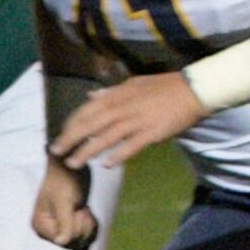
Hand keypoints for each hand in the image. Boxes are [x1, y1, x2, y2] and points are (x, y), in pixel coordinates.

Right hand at [33, 152, 99, 249]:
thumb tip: (62, 242)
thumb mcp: (64, 201)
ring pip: (80, 239)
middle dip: (81, 225)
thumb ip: (64, 222)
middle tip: (80, 207)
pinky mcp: (69, 222)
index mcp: (41, 225)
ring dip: (87, 224)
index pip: (64, 241)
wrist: (67, 165)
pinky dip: (88, 223)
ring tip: (82, 208)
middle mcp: (48, 230)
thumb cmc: (62, 179)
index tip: (77, 211)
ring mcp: (59, 227)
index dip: (75, 228)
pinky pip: (83, 233)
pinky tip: (84, 210)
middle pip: (72, 242)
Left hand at [54, 70, 208, 168]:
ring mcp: (139, 119)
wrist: (195, 90)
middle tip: (55, 152)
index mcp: (120, 94)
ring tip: (73, 163)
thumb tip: (89, 97)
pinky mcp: (153, 132)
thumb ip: (110, 93)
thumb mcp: (134, 84)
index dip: (72, 123)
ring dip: (87, 151)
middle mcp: (125, 106)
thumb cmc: (164, 88)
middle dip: (71, 138)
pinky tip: (106, 165)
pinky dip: (118, 155)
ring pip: (107, 137)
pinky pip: (131, 146)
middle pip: (92, 124)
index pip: (88, 109)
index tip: (60, 135)